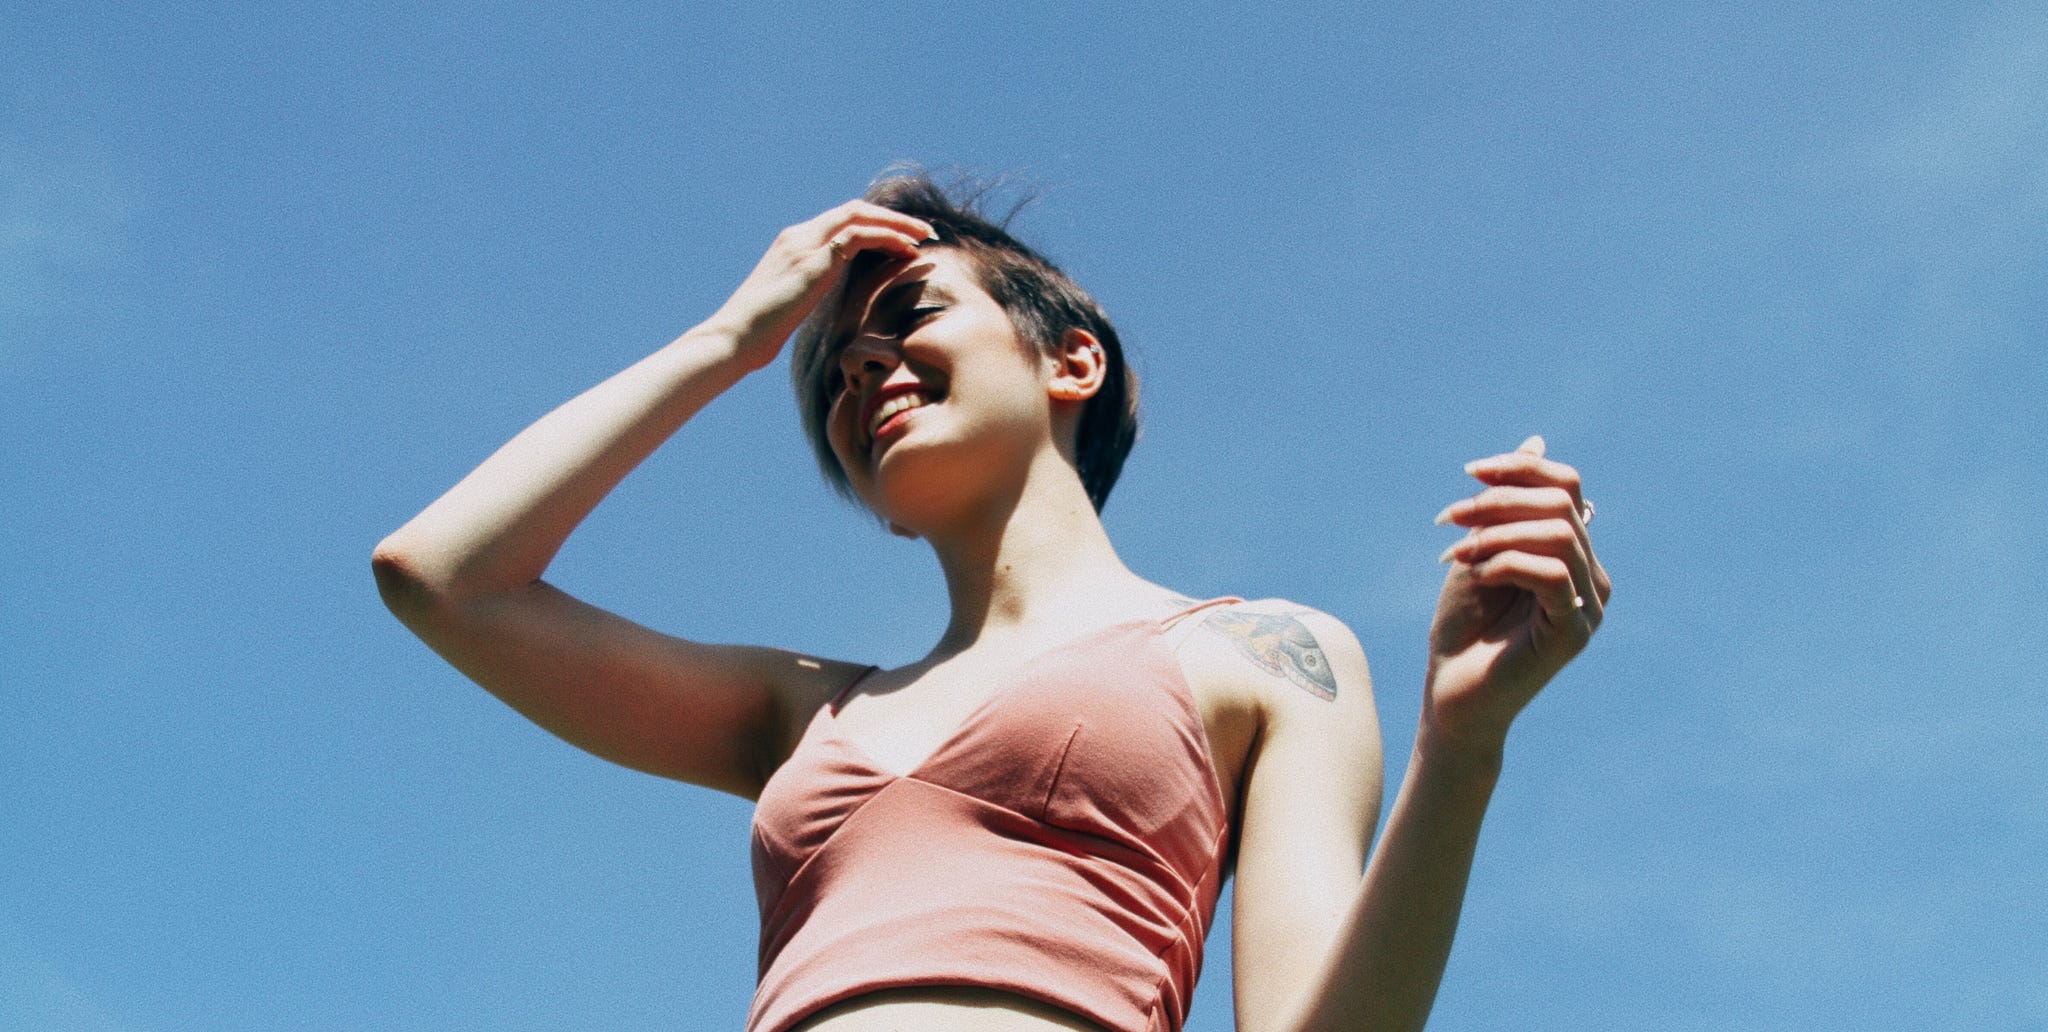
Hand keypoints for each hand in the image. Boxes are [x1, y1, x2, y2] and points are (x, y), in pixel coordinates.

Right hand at [705, 201, 936, 369]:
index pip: (841, 220)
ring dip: (896, 223)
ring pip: (860, 215)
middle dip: (892, 217)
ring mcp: (804, 244)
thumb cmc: (758, 333)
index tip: (904, 239)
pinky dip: (886, 237)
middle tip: (923, 231)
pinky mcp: (812, 260)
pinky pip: (857, 235)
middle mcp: (798, 236)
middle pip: (855, 210)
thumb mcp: (790, 305)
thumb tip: (825, 307)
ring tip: (924, 236)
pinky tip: (906, 250)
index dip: (876, 224)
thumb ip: (810, 292)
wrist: (735, 338)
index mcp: (793, 243)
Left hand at [1423, 435, 1609, 755]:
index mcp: (1574, 554)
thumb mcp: (1480, 550)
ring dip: (1497, 533)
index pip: (1567, 486)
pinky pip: (1553, 573)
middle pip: (1562, 503)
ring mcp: (1590, 606)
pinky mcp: (1575, 633)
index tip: (1468, 472)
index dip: (1520, 467)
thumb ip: (1506, 503)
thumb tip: (1535, 439)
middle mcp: (1592, 577)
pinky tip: (1476, 577)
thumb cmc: (1465, 628)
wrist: (1452, 695)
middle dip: (1498, 500)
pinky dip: (1506, 563)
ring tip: (1456, 554)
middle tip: (1449, 520)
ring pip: (1560, 533)